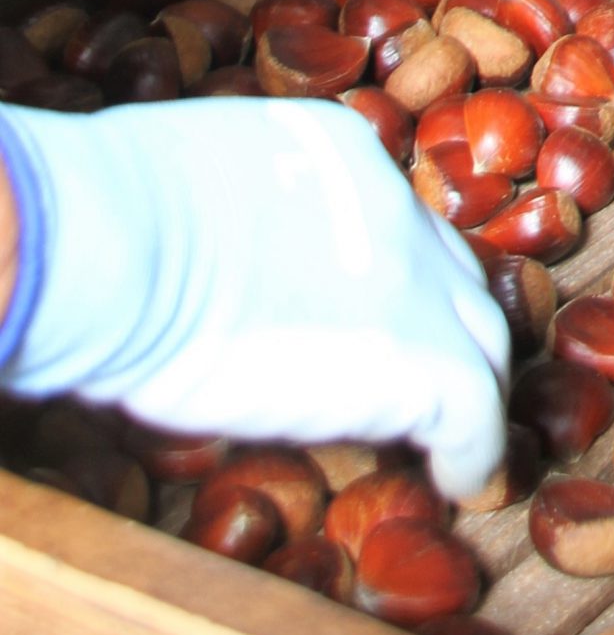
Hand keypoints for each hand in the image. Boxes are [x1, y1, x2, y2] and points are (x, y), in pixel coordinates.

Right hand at [0, 99, 508, 498]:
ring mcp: (420, 283)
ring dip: (470, 387)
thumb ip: (227, 217)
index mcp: (337, 152)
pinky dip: (474, 453)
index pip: (388, 219)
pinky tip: (461, 482)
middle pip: (451, 272)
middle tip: (430, 373)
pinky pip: (474, 414)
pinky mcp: (428, 361)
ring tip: (455, 439)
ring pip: (479, 337)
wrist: (128, 247)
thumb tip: (204, 263)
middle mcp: (395, 206)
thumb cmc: (114, 217)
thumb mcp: (189, 188)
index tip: (376, 313)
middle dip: (448, 322)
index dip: (390, 275)